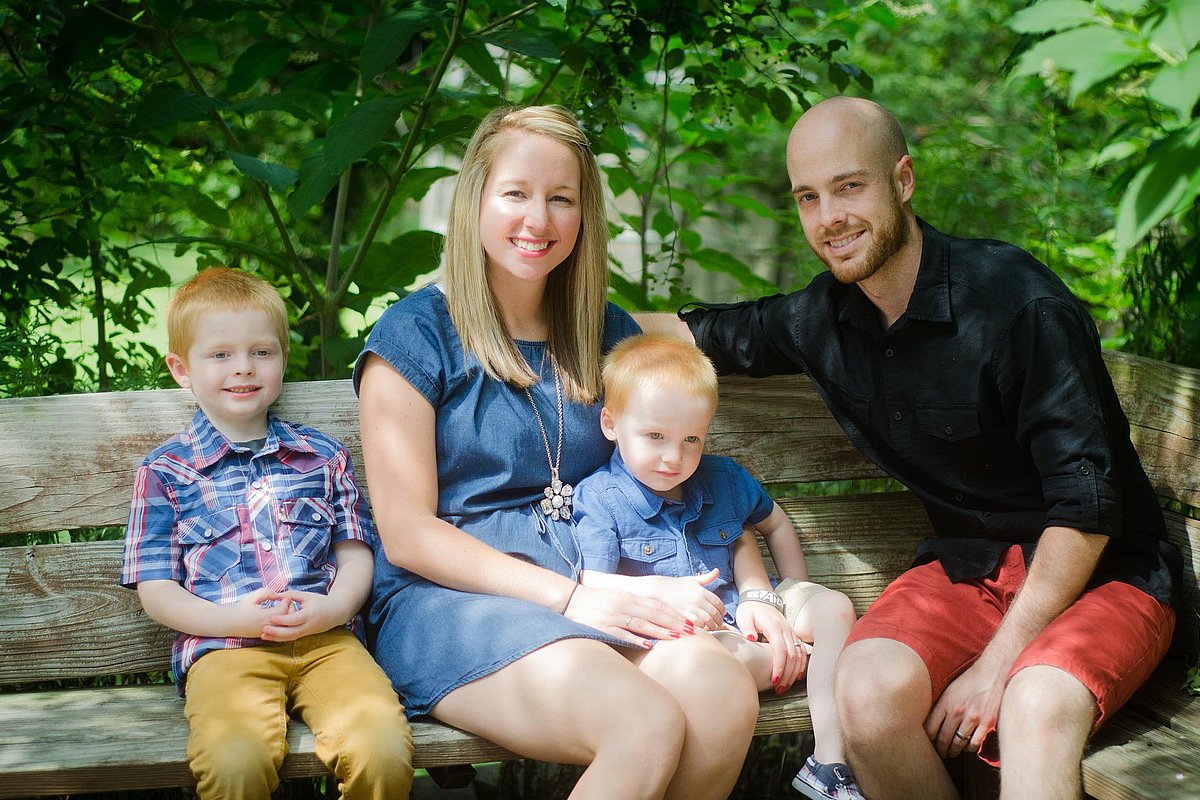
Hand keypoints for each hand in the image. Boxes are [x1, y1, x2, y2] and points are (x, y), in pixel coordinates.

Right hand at [225, 588, 288, 637]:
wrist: (227, 623)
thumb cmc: (239, 608)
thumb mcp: (252, 597)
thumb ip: (267, 593)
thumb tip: (279, 595)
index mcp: (264, 617)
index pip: (284, 610)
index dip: (287, 601)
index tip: (285, 595)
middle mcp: (268, 627)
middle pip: (288, 621)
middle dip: (291, 610)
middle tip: (287, 602)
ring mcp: (267, 633)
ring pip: (285, 627)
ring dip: (288, 618)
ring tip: (284, 608)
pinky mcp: (265, 636)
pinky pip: (279, 631)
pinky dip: (283, 624)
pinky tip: (279, 616)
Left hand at [260, 590, 347, 641]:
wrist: (336, 612)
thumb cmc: (321, 601)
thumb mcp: (307, 596)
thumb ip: (292, 595)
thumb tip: (276, 594)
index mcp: (309, 614)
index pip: (294, 619)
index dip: (282, 620)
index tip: (271, 617)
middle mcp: (308, 625)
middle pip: (291, 632)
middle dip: (276, 632)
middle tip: (263, 629)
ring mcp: (307, 632)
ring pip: (290, 638)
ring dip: (277, 638)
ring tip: (264, 635)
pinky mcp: (306, 634)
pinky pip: (292, 638)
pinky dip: (282, 638)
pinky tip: (272, 637)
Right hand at [564, 584, 693, 647]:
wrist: (570, 599)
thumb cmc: (596, 600)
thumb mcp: (617, 597)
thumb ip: (635, 604)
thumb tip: (657, 615)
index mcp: (628, 596)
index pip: (656, 605)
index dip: (673, 613)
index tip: (688, 621)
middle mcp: (622, 604)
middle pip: (653, 614)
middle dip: (673, 622)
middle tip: (689, 631)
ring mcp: (612, 616)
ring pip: (641, 623)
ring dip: (660, 631)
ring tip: (675, 637)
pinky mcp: (602, 628)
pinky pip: (621, 634)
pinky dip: (635, 639)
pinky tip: (649, 644)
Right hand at [638, 569, 725, 629]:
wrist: (659, 590)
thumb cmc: (676, 585)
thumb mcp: (692, 580)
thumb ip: (706, 577)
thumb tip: (717, 571)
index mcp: (701, 590)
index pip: (718, 603)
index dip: (722, 610)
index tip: (722, 613)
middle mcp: (698, 599)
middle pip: (714, 613)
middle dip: (719, 620)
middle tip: (719, 624)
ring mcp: (690, 608)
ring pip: (707, 620)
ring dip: (712, 626)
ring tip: (712, 627)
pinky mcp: (683, 616)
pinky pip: (697, 625)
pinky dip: (702, 628)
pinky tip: (701, 628)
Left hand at [736, 600, 806, 693]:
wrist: (760, 598)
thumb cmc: (750, 609)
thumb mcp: (745, 616)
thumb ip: (747, 627)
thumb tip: (751, 638)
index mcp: (774, 626)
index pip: (781, 649)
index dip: (779, 666)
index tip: (774, 679)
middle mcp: (786, 630)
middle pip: (792, 655)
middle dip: (787, 674)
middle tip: (779, 689)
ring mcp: (791, 632)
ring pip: (799, 655)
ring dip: (794, 672)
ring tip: (785, 687)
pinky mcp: (792, 635)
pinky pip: (801, 651)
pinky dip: (801, 665)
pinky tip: (796, 677)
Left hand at [925, 658, 1006, 757]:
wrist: (991, 673)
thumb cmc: (969, 680)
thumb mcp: (949, 690)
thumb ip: (941, 706)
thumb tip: (931, 722)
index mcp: (945, 702)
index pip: (930, 728)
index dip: (928, 739)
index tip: (928, 743)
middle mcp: (957, 711)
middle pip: (943, 738)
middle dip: (940, 749)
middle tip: (939, 753)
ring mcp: (972, 718)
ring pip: (958, 743)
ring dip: (954, 751)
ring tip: (952, 753)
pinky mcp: (986, 722)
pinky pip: (975, 743)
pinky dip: (970, 748)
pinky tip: (967, 747)